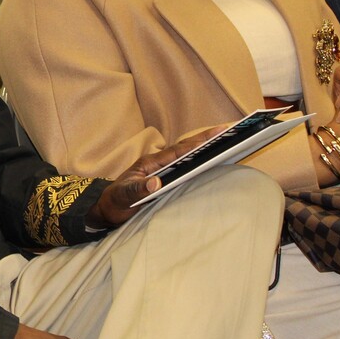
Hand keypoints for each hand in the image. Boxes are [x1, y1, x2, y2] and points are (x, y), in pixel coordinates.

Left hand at [87, 127, 224, 229]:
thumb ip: (139, 189)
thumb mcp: (125, 196)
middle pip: (187, 148)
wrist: (107, 209)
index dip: (199, 142)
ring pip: (188, 156)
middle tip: (232, 130)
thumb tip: (156, 183)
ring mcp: (162, 170)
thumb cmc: (116, 201)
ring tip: (229, 142)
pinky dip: (200, 161)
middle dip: (208, 139)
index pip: (180, 150)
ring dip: (206, 148)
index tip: (219, 132)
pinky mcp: (164, 178)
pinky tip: (213, 161)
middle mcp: (159, 163)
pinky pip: (186, 167)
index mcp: (151, 162)